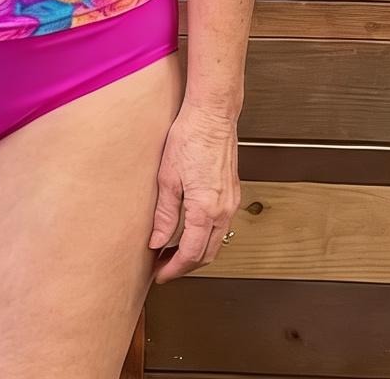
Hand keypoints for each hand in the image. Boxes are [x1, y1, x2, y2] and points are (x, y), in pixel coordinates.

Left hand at [148, 104, 240, 282]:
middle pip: (207, 254)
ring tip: (172, 251)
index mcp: (205, 209)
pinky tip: (190, 230)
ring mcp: (231, 202)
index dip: (174, 269)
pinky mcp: (232, 192)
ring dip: (197, 252)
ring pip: (216, 241)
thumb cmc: (190, 137)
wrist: (212, 114)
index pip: (191, 254)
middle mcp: (223, 210)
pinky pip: (221, 225)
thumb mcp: (167, 178)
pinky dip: (206, 236)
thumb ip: (164, 215)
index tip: (161, 274)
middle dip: (185, 266)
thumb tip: (157, 240)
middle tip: (164, 267)